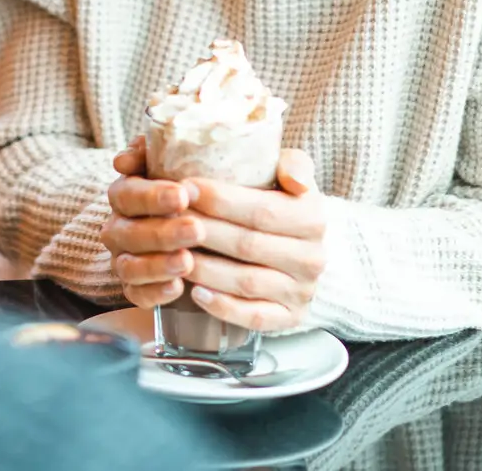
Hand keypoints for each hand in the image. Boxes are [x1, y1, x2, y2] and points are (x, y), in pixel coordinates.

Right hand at [102, 137, 202, 308]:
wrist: (178, 225)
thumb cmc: (180, 189)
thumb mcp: (169, 164)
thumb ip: (152, 150)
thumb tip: (127, 156)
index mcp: (125, 194)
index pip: (127, 194)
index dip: (152, 196)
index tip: (182, 194)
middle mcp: (118, 228)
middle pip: (129, 232)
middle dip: (163, 232)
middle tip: (196, 229)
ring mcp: (123, 260)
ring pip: (130, 266)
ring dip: (158, 265)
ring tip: (187, 261)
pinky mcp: (133, 288)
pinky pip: (136, 295)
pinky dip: (155, 292)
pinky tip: (177, 287)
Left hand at [183, 149, 326, 332]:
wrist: (301, 249)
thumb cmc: (281, 204)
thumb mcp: (290, 175)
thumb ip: (293, 165)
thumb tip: (294, 178)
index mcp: (313, 218)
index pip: (262, 210)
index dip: (220, 200)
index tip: (185, 188)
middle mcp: (312, 258)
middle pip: (248, 245)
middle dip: (204, 231)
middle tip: (168, 219)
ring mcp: (301, 291)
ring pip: (246, 282)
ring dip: (205, 269)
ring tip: (173, 253)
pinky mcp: (289, 317)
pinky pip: (253, 316)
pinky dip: (223, 306)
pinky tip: (195, 292)